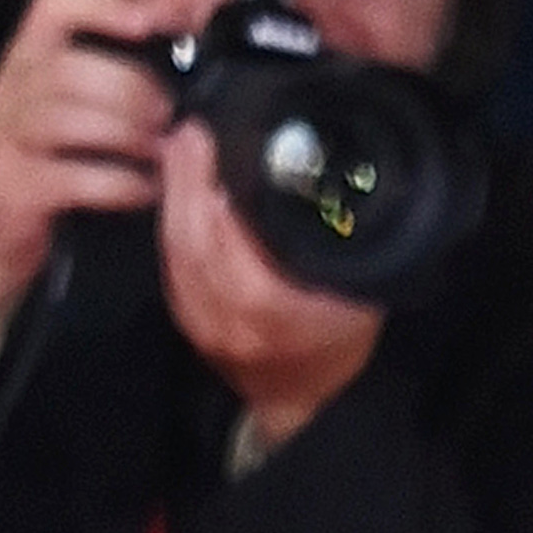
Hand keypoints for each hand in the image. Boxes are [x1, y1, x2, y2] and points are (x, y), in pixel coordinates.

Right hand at [0, 0, 217, 364]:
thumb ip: (104, 78)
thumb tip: (180, 53)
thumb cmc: (41, 169)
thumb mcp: (65, 112)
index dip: (104, 3)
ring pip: (74, 118)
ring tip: (162, 151)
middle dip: (135, 88)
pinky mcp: (14, 186)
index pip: (52, 6)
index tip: (155, 19)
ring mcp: (4, 138)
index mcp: (23, 61)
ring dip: (132, 135)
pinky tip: (146, 189)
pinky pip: (79, 176)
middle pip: (73, 67)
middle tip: (170, 116)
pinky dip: (124, 183)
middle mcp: (6, 90)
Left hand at [157, 121, 382, 455]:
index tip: (207, 138)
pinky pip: (171, 262)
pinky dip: (173, 222)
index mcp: (271, 306)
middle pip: (190, 235)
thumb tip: (319, 183)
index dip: (208, 183)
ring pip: (174, 247)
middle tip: (188, 132)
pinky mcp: (186, 318)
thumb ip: (338, 246)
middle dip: (184, 178)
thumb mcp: (361, 295)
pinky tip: (179, 194)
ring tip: (180, 151)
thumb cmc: (338, 346)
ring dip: (173, 195)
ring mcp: (201, 320)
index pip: (225, 235)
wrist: (307, 400)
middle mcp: (228, 315)